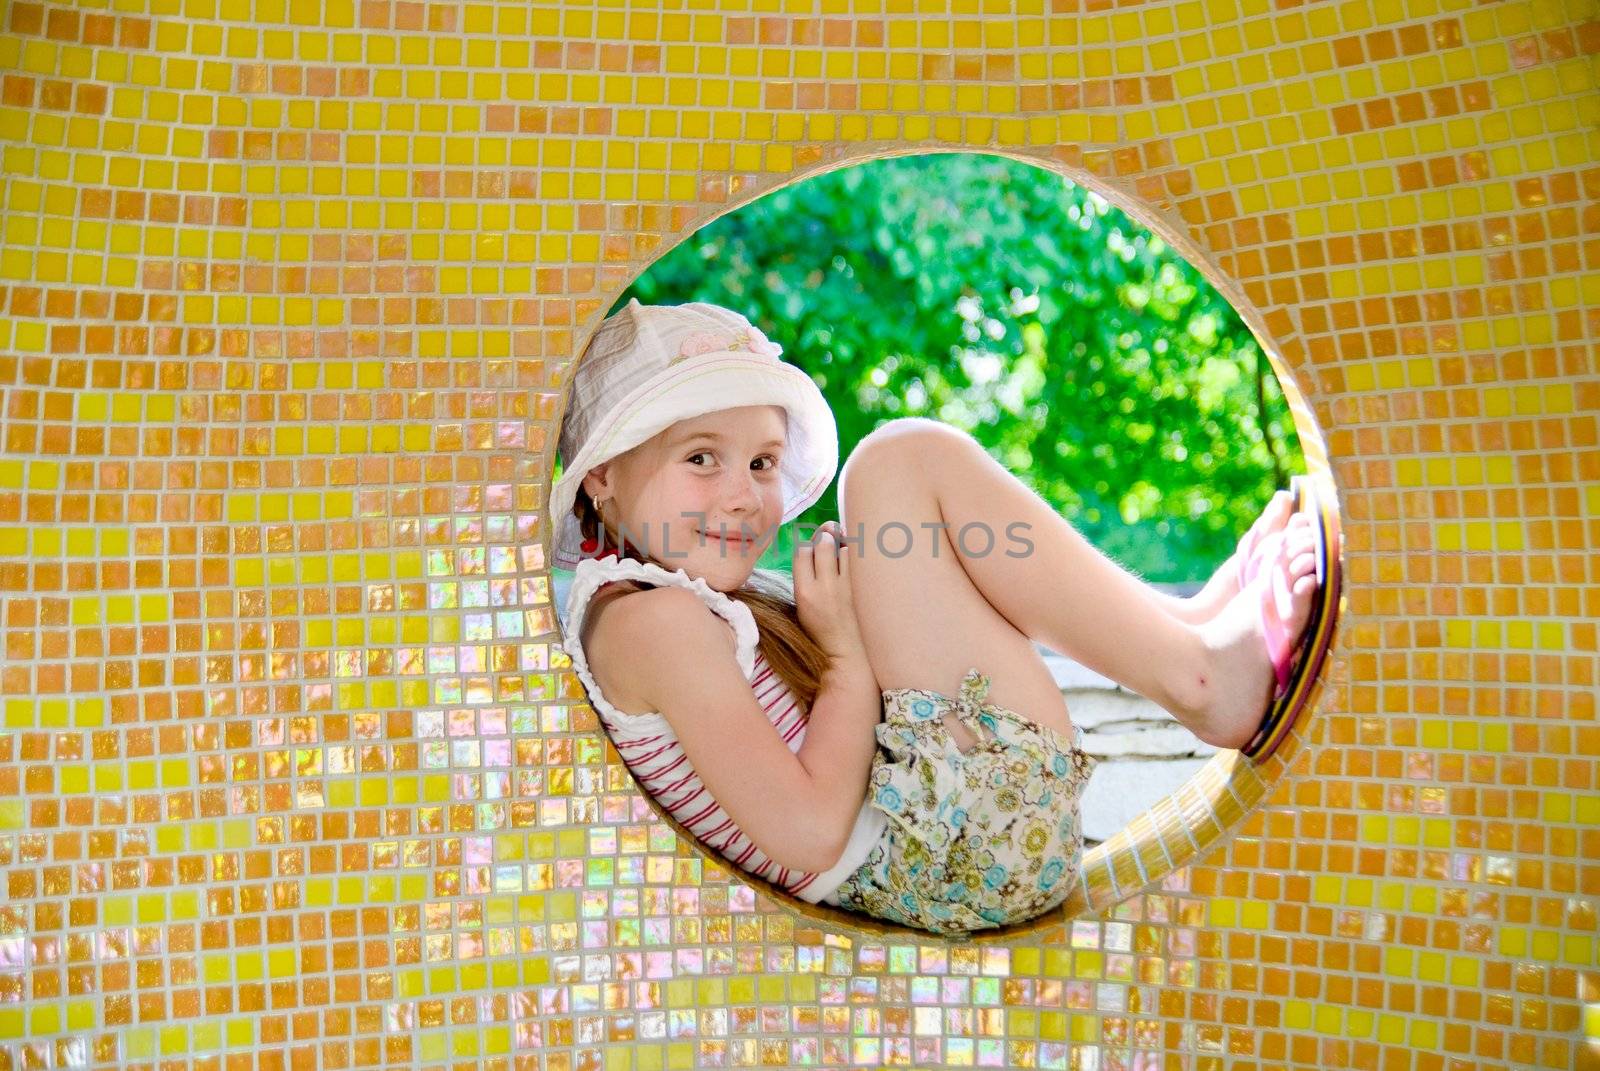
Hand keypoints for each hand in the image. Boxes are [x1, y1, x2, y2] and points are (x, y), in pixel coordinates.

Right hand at [793, 521, 864, 661]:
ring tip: (841, 535)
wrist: (842, 649)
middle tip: (829, 530)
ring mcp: (842, 587)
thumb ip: (803, 578)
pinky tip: (852, 547)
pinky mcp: (857, 589)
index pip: (802, 552)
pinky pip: (855, 560)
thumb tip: (810, 548)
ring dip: (841, 538)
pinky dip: (852, 550)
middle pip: (822, 544)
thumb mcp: (800, 606)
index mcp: (802, 591)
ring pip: (842, 549)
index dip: (806, 543)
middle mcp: (822, 586)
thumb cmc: (817, 629)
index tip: (811, 543)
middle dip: (824, 533)